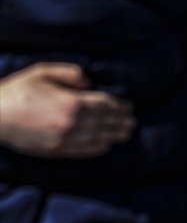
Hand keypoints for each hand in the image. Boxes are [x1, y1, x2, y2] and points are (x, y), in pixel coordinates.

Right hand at [0, 64, 134, 157]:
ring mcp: (65, 139)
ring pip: (97, 138)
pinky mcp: (56, 151)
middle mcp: (72, 123)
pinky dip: (98, 148)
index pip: (104, 105)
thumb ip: (71, 73)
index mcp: (72, 102)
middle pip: (104, 122)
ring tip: (125, 133)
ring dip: (113, 135)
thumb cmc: (18, 90)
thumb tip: (89, 83)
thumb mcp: (44, 72)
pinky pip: (83, 151)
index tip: (128, 106)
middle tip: (131, 121)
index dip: (118, 106)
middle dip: (119, 121)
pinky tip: (105, 145)